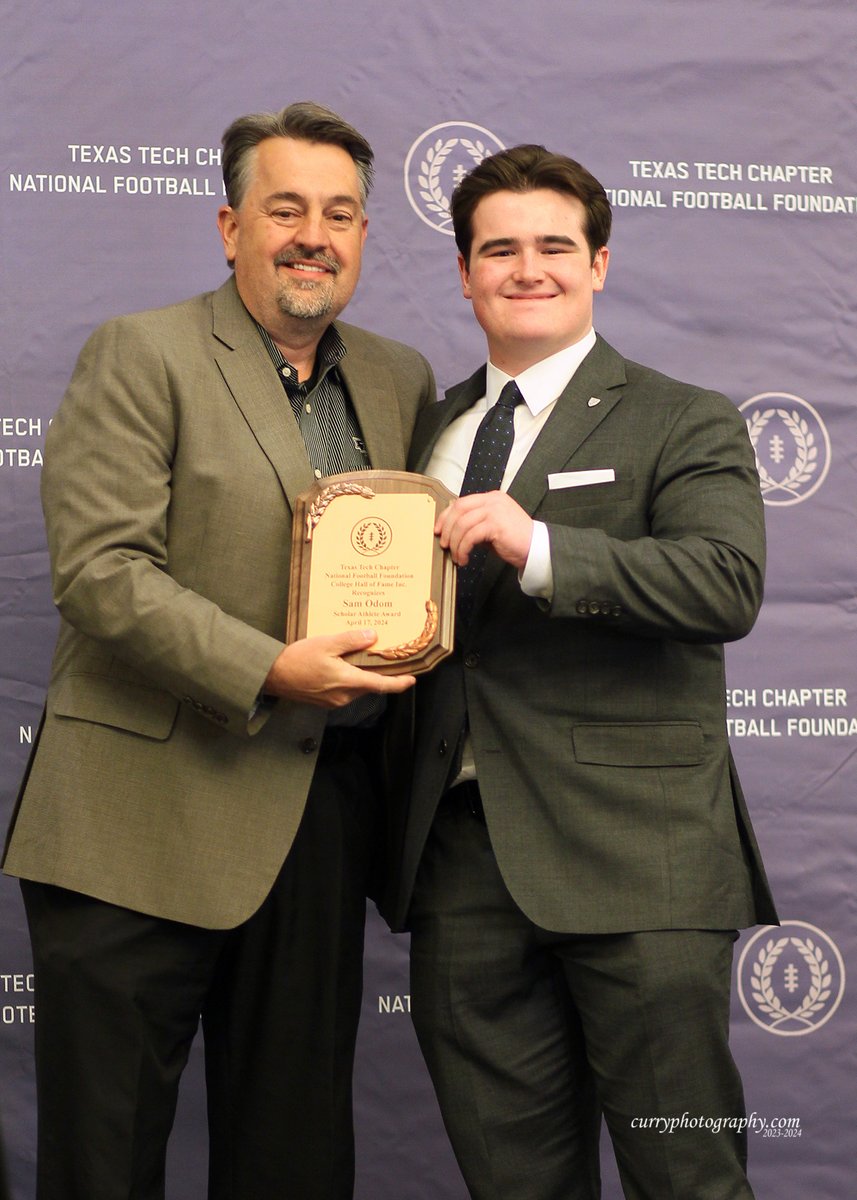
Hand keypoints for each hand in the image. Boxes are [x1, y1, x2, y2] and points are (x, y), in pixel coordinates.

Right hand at [263, 629, 415, 706]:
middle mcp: (343, 696)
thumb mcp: (326, 643)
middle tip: (382, 657)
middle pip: (369, 686)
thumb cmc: (297, 660)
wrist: (272, 676)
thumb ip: (351, 641)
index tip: (412, 680)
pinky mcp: (325, 702)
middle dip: (377, 674)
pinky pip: (344, 691)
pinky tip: (341, 665)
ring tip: (358, 657)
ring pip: (357, 688)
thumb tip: (372, 636)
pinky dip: (348, 679)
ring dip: (361, 676)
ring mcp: (334, 701)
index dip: (399, 684)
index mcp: (347, 682)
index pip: (381, 685)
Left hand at [435, 492, 533, 571]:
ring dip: (455, 543)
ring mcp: (495, 510)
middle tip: (444, 544)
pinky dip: (463, 549)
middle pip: (459, 509)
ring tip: (457, 556)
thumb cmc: (515, 541)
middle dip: (447, 528)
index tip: (439, 530)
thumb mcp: (491, 528)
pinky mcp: (496, 524)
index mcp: (491, 498)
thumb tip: (452, 532)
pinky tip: (464, 558)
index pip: (461, 502)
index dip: (446, 516)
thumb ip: (475, 524)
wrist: (536, 548)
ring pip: (462, 524)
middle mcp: (492, 500)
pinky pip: (470, 536)